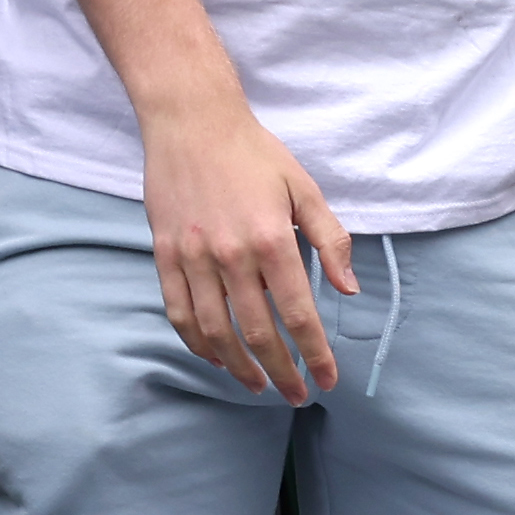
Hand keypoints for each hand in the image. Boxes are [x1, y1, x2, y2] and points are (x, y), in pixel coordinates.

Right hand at [146, 85, 361, 396]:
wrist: (191, 120)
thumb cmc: (254, 153)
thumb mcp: (304, 188)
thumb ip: (330, 239)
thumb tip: (349, 289)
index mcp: (272, 238)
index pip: (298, 313)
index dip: (316, 353)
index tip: (328, 379)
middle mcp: (231, 253)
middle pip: (257, 332)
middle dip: (281, 371)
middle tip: (297, 394)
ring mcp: (193, 256)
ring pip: (215, 331)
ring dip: (239, 367)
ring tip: (258, 385)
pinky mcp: (165, 254)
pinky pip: (179, 312)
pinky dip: (197, 343)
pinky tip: (216, 357)